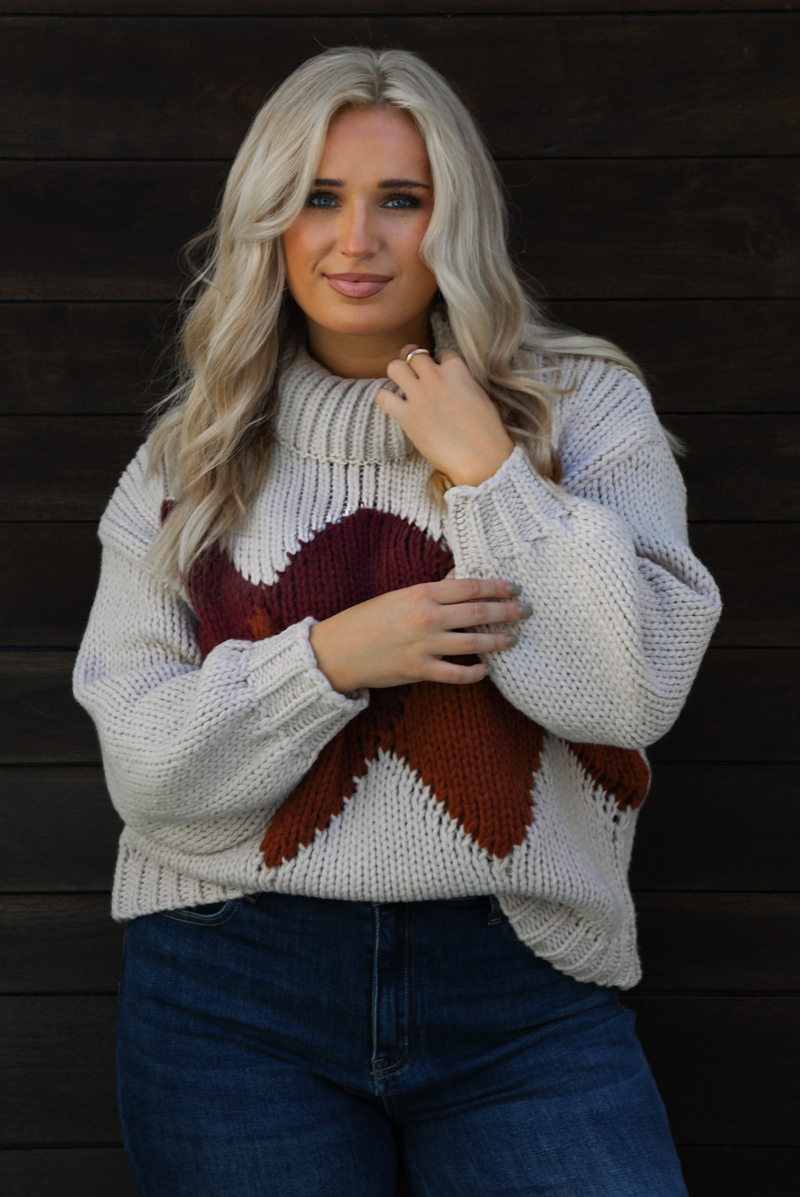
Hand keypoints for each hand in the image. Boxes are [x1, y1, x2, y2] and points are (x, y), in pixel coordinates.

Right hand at [308, 577, 528, 694]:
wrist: (337, 651)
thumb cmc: (365, 620)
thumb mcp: (398, 597)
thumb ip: (430, 595)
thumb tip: (462, 589)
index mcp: (421, 593)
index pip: (470, 586)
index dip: (497, 587)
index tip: (514, 588)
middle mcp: (426, 617)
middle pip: (479, 612)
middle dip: (507, 611)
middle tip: (526, 612)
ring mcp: (424, 645)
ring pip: (474, 642)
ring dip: (498, 641)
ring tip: (512, 640)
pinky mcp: (419, 670)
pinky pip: (457, 674)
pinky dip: (475, 673)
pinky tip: (485, 670)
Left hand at [374, 345, 514, 487]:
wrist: (481, 457)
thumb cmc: (488, 432)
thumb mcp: (481, 395)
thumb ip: (464, 382)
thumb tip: (455, 383)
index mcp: (457, 370)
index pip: (441, 353)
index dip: (437, 361)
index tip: (438, 371)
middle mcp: (435, 378)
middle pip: (414, 354)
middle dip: (413, 362)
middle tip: (414, 373)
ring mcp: (419, 395)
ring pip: (395, 367)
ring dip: (397, 374)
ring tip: (402, 386)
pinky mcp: (406, 416)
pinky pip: (382, 396)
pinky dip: (384, 398)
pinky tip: (393, 404)